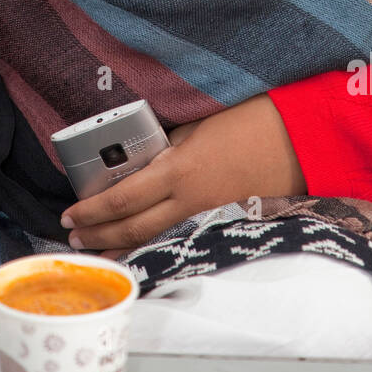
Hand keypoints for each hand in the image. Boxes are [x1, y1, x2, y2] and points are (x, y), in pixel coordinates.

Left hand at [60, 95, 305, 258]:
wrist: (302, 140)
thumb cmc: (251, 120)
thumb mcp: (198, 125)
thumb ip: (169, 144)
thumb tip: (144, 158)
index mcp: (178, 170)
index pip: (123, 198)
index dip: (93, 210)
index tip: (69, 213)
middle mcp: (190, 201)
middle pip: (133, 227)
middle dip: (99, 234)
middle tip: (73, 237)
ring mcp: (208, 215)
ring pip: (156, 238)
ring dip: (121, 246)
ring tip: (96, 251)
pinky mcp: (224, 219)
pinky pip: (180, 236)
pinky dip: (154, 245)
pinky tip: (142, 251)